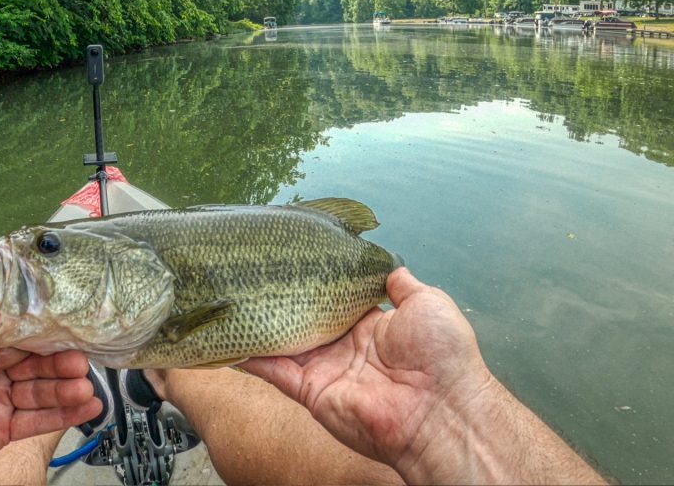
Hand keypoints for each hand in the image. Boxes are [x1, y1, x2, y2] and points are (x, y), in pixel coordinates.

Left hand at [0, 297, 101, 470]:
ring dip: (67, 391)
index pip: (23, 339)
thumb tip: (3, 299)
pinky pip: (35, 422)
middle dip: (61, 365)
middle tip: (80, 364)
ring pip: (41, 394)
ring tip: (86, 389)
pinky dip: (61, 416)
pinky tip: (84, 408)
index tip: (67, 337)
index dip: (45, 339)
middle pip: (38, 366)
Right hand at [241, 267, 493, 468]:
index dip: (314, 284)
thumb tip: (390, 266)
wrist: (440, 411)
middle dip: (280, 301)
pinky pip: (275, 372)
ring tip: (232, 299)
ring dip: (260, 325)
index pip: (333, 302)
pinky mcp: (311, 392)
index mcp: (371, 328)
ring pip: (283, 344)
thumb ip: (401, 284)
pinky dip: (251, 356)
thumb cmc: (443, 356)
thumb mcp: (428, 303)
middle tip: (253, 274)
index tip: (292, 261)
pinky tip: (229, 338)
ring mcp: (325, 371)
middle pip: (303, 321)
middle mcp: (344, 349)